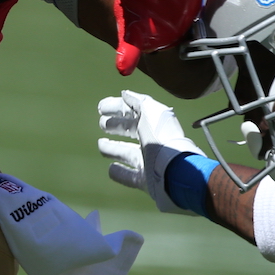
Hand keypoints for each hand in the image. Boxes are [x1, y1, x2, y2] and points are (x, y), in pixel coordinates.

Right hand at [97, 90, 206, 214]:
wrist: (173, 171)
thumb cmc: (162, 138)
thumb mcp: (150, 112)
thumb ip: (138, 102)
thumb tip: (125, 94)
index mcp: (154, 124)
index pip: (133, 112)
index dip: (117, 108)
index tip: (100, 108)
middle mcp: (152, 141)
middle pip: (131, 131)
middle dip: (116, 125)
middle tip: (101, 123)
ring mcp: (149, 161)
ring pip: (127, 153)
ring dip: (113, 148)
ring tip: (101, 144)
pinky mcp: (146, 180)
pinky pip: (129, 176)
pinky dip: (119, 172)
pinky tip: (110, 169)